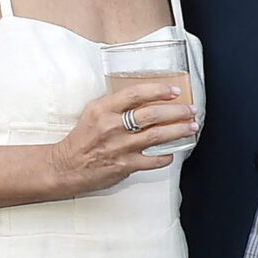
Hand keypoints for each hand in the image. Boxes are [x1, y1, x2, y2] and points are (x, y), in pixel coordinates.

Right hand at [51, 84, 194, 190]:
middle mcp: (111, 126)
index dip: (159, 90)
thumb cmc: (82, 139)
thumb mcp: (94, 113)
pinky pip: (153, 160)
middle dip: (176, 111)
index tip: (174, 91)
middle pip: (152, 114)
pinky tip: (173, 151)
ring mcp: (119, 147)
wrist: (66, 166)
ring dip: (178, 130)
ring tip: (191, 126)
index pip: (135, 94)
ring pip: (157, 135)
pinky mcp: (125, 165)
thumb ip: (116, 105)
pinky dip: (166, 155)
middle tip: (190, 110)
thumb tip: (147, 99)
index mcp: (103, 109)